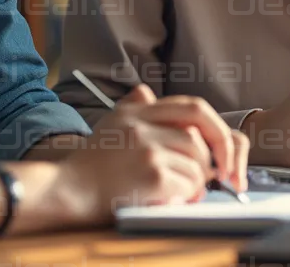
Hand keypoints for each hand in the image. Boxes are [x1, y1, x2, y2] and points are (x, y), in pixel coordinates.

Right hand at [53, 85, 249, 224]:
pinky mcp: (151, 173)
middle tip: (215, 174)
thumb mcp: (110, 124)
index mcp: (139, 110)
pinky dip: (185, 195)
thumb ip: (133, 107)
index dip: (215, 128)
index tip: (222, 146)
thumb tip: (146, 91)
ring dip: (194, 182)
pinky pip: (187, 183)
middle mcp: (143, 124)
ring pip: (196, 164)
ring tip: (180, 191)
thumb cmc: (91, 163)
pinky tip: (170, 198)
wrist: (67, 189)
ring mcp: (147, 148)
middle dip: (212, 159)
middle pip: (198, 138)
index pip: (194, 107)